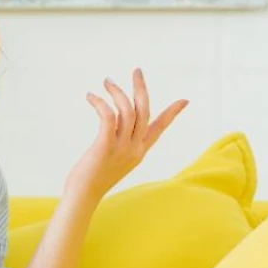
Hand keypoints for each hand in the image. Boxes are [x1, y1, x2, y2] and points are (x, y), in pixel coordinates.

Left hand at [65, 68, 188, 201]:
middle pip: (145, 111)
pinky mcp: (105, 146)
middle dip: (142, 89)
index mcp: (139, 151)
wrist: (83, 196)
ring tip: (106, 82)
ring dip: (117, 92)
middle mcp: (135, 148)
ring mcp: (122, 147)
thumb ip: (117, 145)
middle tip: (137, 71)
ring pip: (128, 111)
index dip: (172, 113)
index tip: (184, 100)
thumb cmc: (91, 179)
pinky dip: (101, 103)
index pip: (160, 128)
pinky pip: (109, 117)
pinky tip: (91, 97)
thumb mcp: (111, 160)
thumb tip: (110, 132)